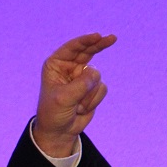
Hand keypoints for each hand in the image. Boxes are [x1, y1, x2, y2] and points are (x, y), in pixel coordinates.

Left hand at [34, 33, 116, 156]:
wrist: (59, 130)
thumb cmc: (54, 112)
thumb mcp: (64, 98)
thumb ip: (80, 85)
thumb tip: (96, 73)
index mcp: (55, 65)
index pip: (72, 48)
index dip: (85, 41)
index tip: (97, 36)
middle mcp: (69, 67)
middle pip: (88, 51)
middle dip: (99, 45)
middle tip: (112, 38)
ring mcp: (81, 77)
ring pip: (96, 76)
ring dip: (88, 94)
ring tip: (76, 105)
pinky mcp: (91, 87)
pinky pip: (101, 88)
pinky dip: (93, 100)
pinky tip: (81, 108)